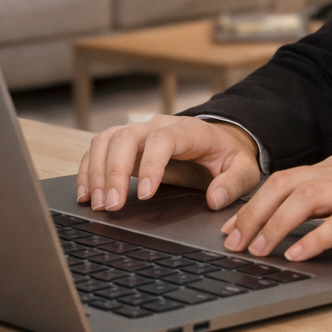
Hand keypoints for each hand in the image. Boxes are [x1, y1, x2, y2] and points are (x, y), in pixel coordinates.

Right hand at [77, 115, 260, 212]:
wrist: (220, 140)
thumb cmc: (229, 156)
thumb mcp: (244, 169)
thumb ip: (234, 183)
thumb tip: (214, 198)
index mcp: (189, 130)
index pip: (162, 139)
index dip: (150, 164)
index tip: (144, 194)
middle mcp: (159, 125)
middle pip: (125, 137)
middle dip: (113, 171)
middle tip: (111, 206)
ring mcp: (139, 132)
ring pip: (106, 140)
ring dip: (96, 171)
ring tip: (97, 204)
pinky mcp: (126, 144)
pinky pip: (98, 149)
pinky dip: (88, 169)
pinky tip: (87, 194)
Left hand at [219, 155, 331, 261]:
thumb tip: (293, 221)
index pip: (283, 179)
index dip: (251, 203)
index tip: (230, 227)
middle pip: (284, 185)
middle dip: (252, 215)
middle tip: (232, 243)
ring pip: (304, 200)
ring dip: (274, 225)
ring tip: (258, 251)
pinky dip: (312, 239)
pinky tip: (297, 254)